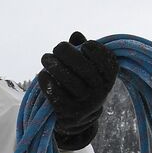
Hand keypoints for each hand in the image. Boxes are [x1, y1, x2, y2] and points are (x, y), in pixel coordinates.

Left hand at [38, 32, 117, 149]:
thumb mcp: (87, 67)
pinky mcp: (69, 113)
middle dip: (68, 53)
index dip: (95, 49)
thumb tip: (75, 35)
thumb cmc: (81, 83)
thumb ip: (82, 49)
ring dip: (54, 65)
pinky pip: (56, 94)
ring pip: (69, 81)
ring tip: (46, 58)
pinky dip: (47, 81)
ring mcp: (85, 104)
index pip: (106, 60)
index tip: (84, 44)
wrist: (77, 117)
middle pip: (85, 69)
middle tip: (57, 47)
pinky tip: (43, 74)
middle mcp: (100, 92)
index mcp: (109, 78)